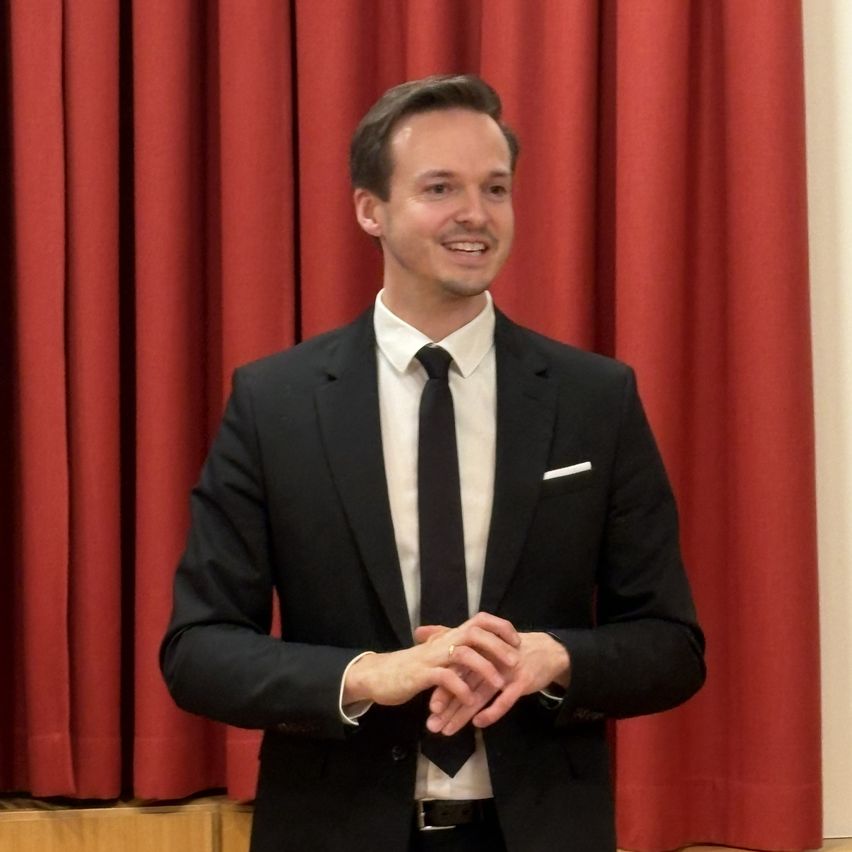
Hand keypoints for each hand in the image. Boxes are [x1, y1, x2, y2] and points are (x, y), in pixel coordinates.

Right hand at [342, 611, 520, 707]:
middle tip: (515, 660)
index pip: (478, 620)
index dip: (499, 627)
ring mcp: (432, 657)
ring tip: (499, 683)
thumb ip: (454, 647)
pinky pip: (445, 678)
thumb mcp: (435, 653)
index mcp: (448, 636)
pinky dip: (461, 688)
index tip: (516, 639)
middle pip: (475, 633)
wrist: (378, 676)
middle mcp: (442, 642)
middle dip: (497, 645)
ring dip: (484, 667)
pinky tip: (471, 699)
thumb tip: (477, 643)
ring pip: (463, 654)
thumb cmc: (410, 667)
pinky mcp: (422, 675)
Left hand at [422, 630, 570, 734]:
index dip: (442, 687)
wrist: (548, 650)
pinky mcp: (522, 681)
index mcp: (476, 650)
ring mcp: (505, 671)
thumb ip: (450, 635)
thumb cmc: (510, 649)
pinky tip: (478, 723)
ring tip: (447, 730)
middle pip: (464, 684)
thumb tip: (418, 630)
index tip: (429, 708)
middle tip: (432, 724)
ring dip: (462, 714)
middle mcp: (488, 660)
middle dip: (447, 705)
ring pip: (479, 694)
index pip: (455, 670)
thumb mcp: (482, 642)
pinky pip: (505, 699)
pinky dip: (492, 711)